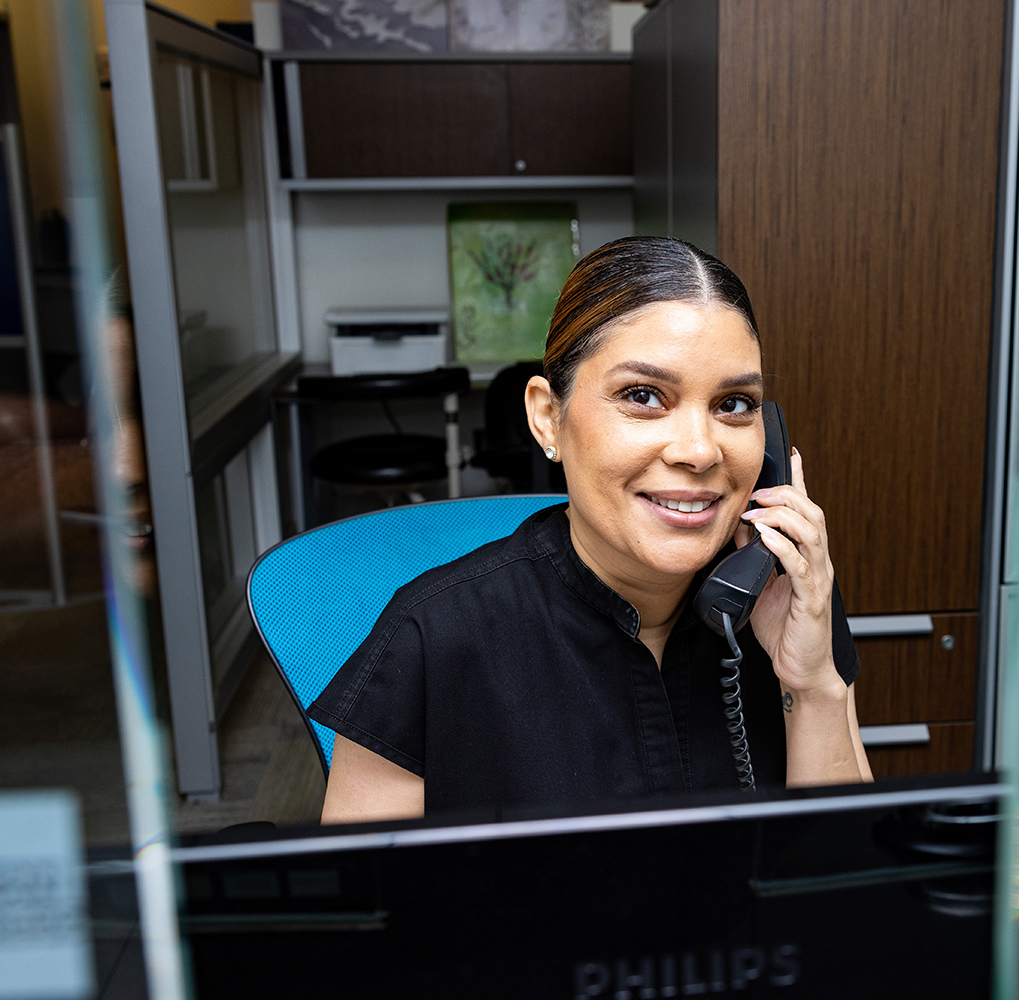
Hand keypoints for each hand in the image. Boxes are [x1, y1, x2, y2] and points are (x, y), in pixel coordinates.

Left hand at [733, 449, 840, 695]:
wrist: (800, 668)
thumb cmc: (783, 628)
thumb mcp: (760, 583)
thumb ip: (753, 554)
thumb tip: (739, 526)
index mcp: (806, 555)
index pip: (806, 510)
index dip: (799, 481)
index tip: (791, 455)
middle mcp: (817, 562)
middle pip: (813, 513)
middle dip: (786, 495)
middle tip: (758, 491)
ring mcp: (818, 579)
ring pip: (812, 532)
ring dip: (784, 515)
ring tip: (759, 510)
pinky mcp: (812, 598)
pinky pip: (801, 565)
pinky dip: (783, 545)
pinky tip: (766, 536)